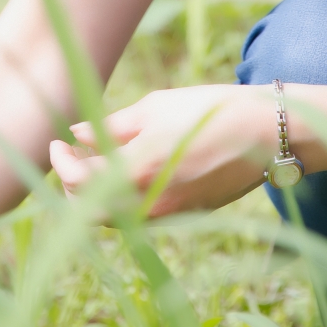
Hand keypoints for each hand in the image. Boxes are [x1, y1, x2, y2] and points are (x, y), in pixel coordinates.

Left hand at [47, 84, 278, 216]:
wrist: (268, 134)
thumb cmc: (211, 110)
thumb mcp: (157, 107)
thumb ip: (113, 125)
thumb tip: (78, 133)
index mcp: (138, 169)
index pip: (79, 180)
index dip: (61, 161)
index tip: (58, 141)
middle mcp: (150, 201)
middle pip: (88, 210)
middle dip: (72, 185)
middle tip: (72, 155)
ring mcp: (170, 214)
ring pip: (114, 218)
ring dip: (95, 196)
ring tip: (96, 163)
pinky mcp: (186, 215)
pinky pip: (140, 217)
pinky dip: (121, 200)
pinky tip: (127, 173)